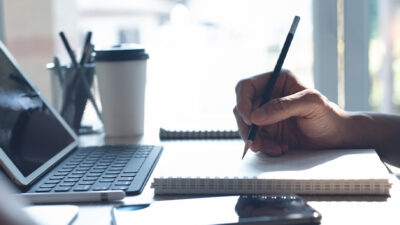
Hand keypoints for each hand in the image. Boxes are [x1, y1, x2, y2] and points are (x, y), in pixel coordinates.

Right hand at [233, 70, 349, 155]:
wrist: (335, 138)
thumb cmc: (328, 116)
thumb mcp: (310, 105)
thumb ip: (283, 107)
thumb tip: (255, 116)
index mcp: (276, 80)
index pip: (247, 86)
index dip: (243, 102)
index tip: (250, 119)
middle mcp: (268, 95)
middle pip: (241, 108)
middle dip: (246, 126)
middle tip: (254, 142)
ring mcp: (265, 114)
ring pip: (246, 126)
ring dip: (256, 140)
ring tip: (274, 148)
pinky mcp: (267, 130)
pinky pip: (255, 138)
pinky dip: (264, 146)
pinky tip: (279, 148)